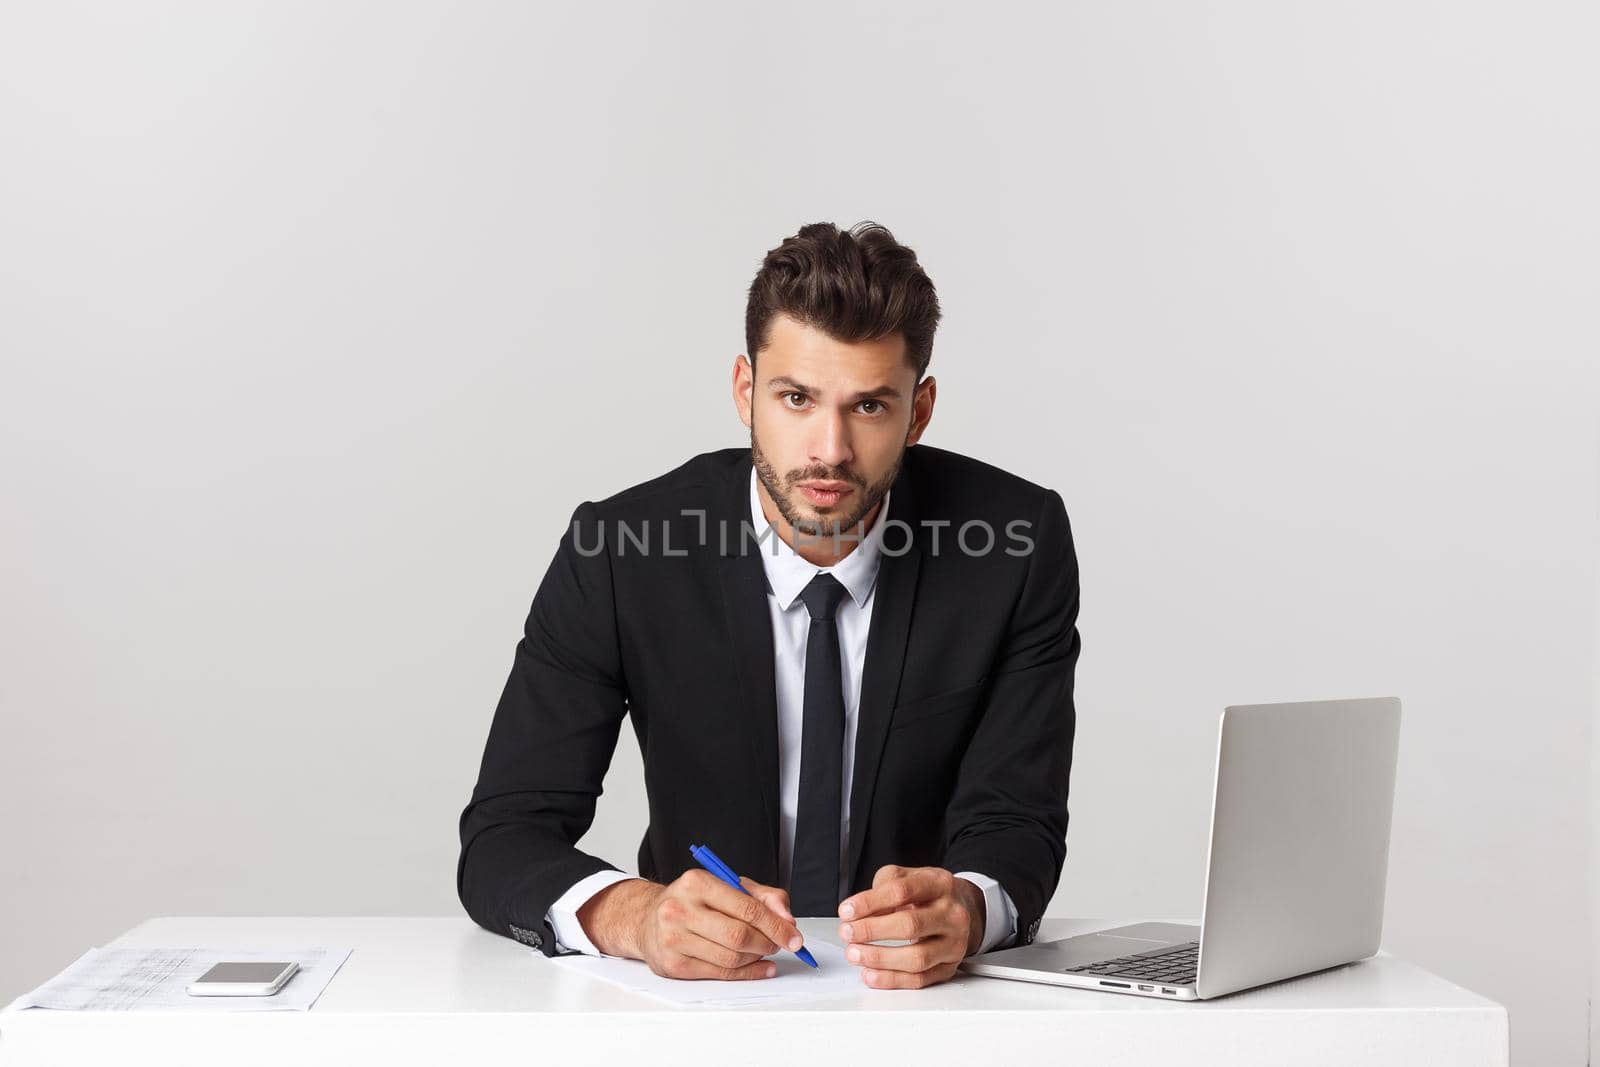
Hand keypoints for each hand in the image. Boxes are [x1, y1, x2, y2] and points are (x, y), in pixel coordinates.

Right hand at [628, 870, 804, 980]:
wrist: (648, 918)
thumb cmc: (693, 901)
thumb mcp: (728, 885)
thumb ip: (764, 897)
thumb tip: (787, 919)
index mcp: (696, 882)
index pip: (747, 907)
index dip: (776, 925)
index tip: (794, 936)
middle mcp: (680, 909)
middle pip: (739, 936)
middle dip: (768, 943)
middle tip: (779, 944)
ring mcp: (673, 939)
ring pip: (731, 958)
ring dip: (756, 958)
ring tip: (764, 951)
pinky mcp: (672, 965)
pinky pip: (719, 974)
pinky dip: (746, 973)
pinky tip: (757, 967)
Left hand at [836, 865, 983, 988]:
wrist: (964, 908)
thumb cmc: (929, 894)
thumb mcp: (908, 877)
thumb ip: (882, 887)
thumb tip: (858, 912)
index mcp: (939, 884)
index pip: (901, 891)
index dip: (869, 902)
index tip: (846, 911)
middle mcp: (952, 913)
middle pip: (910, 925)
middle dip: (871, 930)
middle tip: (847, 932)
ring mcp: (954, 943)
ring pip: (916, 958)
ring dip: (879, 958)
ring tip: (854, 953)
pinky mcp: (949, 967)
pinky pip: (920, 979)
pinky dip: (891, 979)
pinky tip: (871, 973)